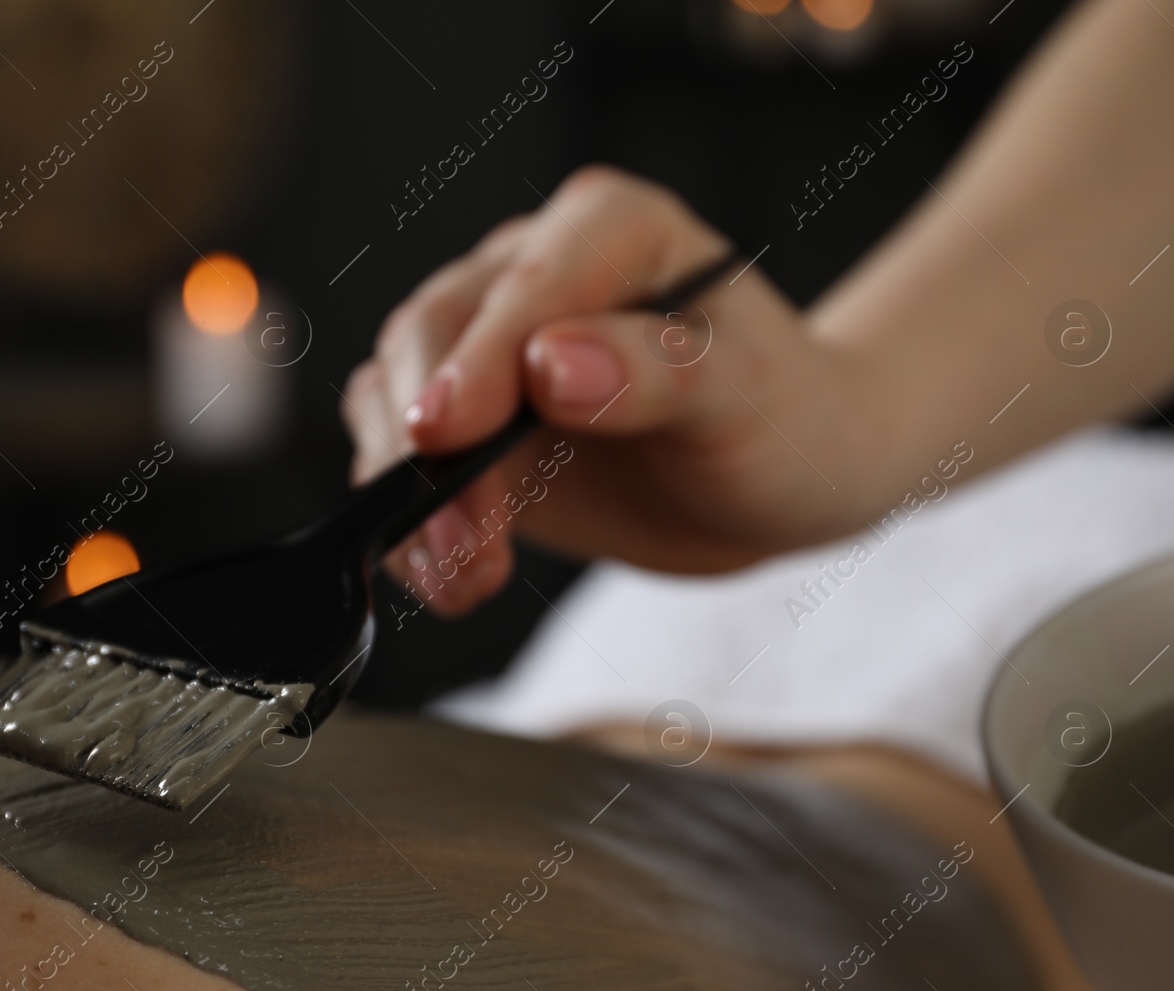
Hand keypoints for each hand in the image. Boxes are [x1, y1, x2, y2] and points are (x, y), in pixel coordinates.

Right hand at [342, 166, 884, 615]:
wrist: (772, 480)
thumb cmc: (779, 420)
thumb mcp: (748, 395)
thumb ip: (659, 371)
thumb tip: (549, 365)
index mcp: (609, 229)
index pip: (525, 286)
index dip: (476, 360)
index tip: (445, 435)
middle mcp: (530, 272)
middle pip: (432, 334)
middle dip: (431, 445)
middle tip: (465, 541)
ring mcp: (486, 347)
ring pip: (394, 396)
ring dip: (410, 494)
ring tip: (462, 575)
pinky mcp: (465, 425)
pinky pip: (400, 460)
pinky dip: (407, 526)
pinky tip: (450, 577)